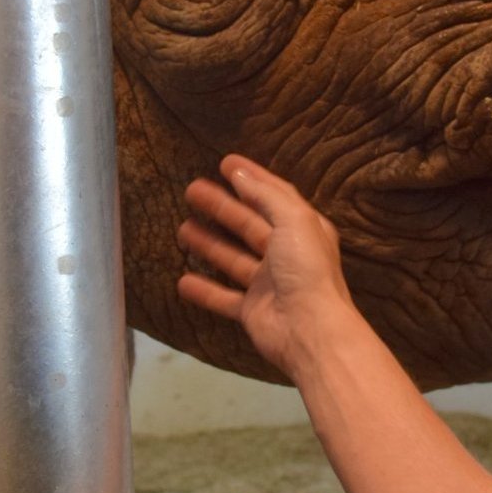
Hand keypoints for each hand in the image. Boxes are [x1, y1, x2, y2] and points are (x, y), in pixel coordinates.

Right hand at [176, 155, 367, 381]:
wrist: (309, 330)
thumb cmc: (305, 269)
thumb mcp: (292, 220)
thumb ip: (266, 195)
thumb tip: (240, 173)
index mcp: (302, 228)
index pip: (274, 195)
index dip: (251, 177)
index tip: (225, 162)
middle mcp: (286, 253)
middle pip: (248, 224)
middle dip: (221, 207)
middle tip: (191, 190)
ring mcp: (268, 283)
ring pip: (233, 258)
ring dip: (209, 243)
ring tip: (182, 228)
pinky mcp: (253, 310)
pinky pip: (224, 297)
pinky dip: (205, 290)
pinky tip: (182, 280)